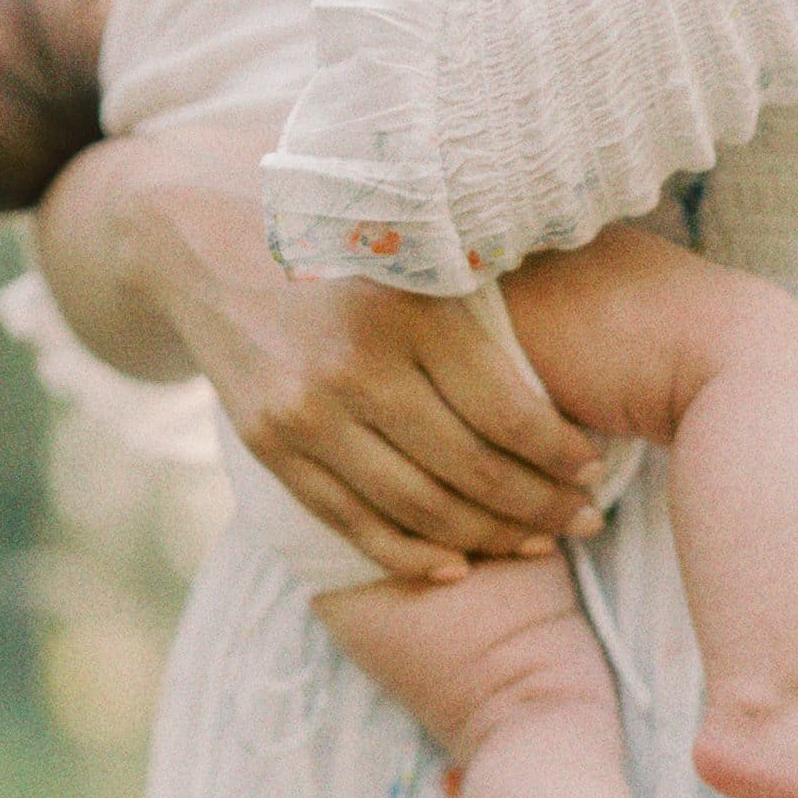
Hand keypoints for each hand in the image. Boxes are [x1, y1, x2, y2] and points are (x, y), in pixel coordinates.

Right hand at [106, 133, 605, 583]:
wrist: (204, 230)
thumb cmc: (339, 231)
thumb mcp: (416, 241)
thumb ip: (485, 292)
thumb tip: (586, 340)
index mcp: (412, 307)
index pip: (508, 411)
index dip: (561, 455)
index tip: (593, 468)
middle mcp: (358, 363)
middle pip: (470, 470)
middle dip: (540, 507)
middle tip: (585, 519)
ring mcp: (307, 411)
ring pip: (416, 508)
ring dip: (487, 538)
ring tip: (537, 544)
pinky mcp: (268, 443)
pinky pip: (350, 521)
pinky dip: (409, 556)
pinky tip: (458, 566)